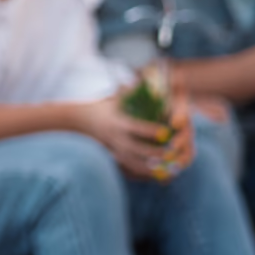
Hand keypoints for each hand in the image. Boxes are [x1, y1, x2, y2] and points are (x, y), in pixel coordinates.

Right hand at [76, 94, 192, 179]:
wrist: (83, 120)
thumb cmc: (104, 106)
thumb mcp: (114, 98)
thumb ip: (128, 91)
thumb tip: (143, 80)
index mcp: (119, 123)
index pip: (137, 128)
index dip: (152, 131)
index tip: (166, 132)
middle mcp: (117, 138)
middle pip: (138, 149)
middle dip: (155, 153)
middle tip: (172, 153)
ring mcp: (116, 149)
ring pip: (135, 163)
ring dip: (151, 168)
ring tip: (167, 170)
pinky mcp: (116, 157)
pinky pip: (130, 168)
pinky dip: (144, 173)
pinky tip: (158, 175)